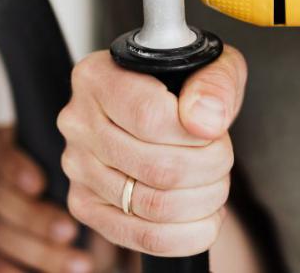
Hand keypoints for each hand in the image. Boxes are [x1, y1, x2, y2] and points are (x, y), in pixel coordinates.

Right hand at [0, 125, 118, 272]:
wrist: (77, 222)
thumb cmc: (73, 180)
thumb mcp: (73, 164)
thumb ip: (73, 158)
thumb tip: (89, 160)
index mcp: (5, 150)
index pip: (0, 152)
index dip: (15, 167)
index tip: (40, 184)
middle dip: (34, 216)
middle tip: (69, 230)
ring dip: (40, 250)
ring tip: (80, 262)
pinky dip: (14, 270)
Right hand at [57, 46, 244, 257]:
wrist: (161, 111)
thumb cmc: (180, 85)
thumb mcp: (208, 63)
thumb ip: (214, 83)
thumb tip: (204, 121)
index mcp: (97, 78)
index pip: (149, 117)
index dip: (196, 135)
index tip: (215, 132)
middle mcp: (78, 122)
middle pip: (157, 168)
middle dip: (209, 170)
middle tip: (222, 158)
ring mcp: (77, 167)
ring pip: (153, 206)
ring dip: (203, 201)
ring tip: (214, 183)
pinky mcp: (85, 205)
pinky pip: (143, 237)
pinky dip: (187, 235)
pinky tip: (203, 216)